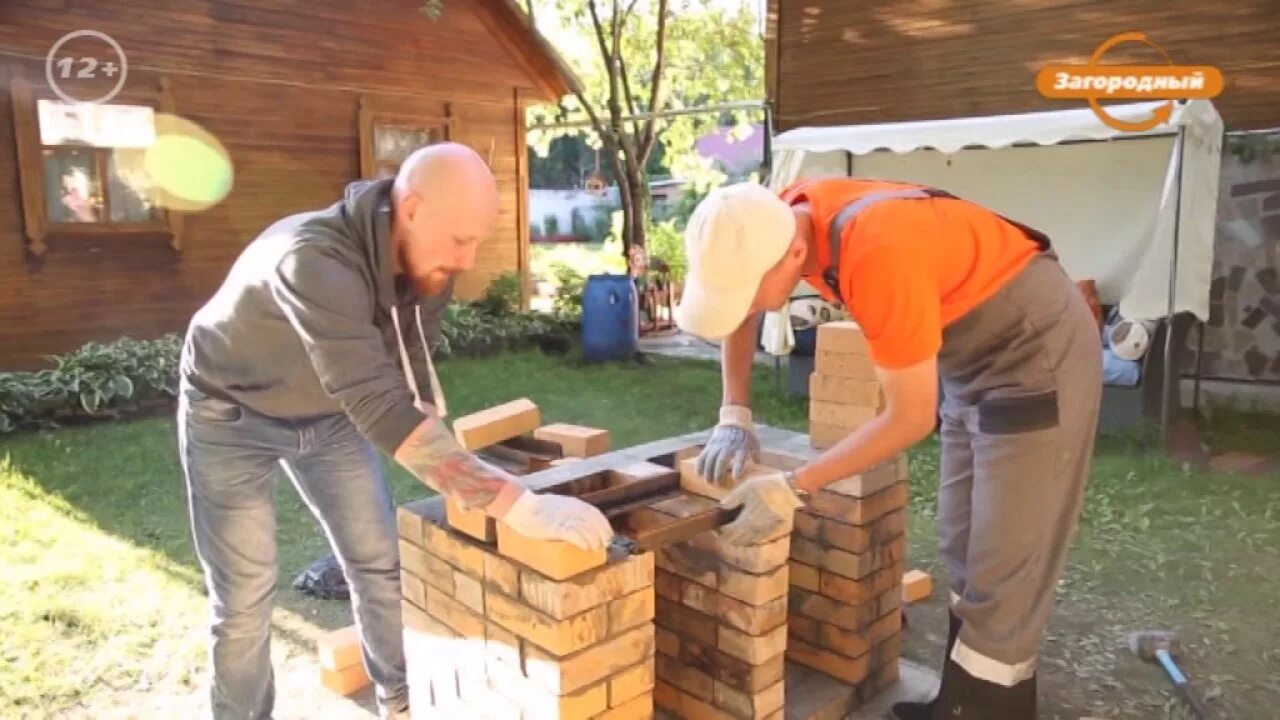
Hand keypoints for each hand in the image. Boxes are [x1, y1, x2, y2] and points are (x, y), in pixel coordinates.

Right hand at [499, 490, 613, 550]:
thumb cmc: (535, 507)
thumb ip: (568, 511)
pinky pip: (574, 534)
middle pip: (593, 522)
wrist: (518, 505)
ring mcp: (562, 517)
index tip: (607, 534)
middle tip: (606, 544)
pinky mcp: (554, 526)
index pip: (594, 513)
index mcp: (572, 503)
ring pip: (586, 529)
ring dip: (594, 540)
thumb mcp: (556, 505)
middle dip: (602, 533)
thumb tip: (578, 522)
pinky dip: (583, 541)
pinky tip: (586, 548)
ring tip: (596, 548)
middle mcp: (570, 509)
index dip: (603, 525)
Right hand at [697, 405, 759, 482]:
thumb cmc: (746, 435)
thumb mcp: (754, 442)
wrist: (734, 420)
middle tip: (717, 484)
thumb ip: (755, 454)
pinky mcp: (711, 444)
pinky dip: (700, 464)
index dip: (738, 467)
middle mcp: (729, 446)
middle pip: (722, 460)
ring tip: (708, 481)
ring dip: (708, 470)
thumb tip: (757, 463)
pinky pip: (704, 454)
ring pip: (711, 458)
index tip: (736, 478)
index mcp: (741, 446)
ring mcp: (718, 444)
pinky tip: (699, 473)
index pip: (740, 457)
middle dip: (718, 472)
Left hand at [717, 470, 803, 544]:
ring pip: (750, 541)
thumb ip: (733, 498)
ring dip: (741, 539)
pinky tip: (749, 531)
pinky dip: (752, 537)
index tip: (717, 529)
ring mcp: (768, 531)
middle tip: (724, 533)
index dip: (722, 532)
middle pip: (740, 539)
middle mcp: (758, 528)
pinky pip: (761, 538)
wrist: (790, 488)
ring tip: (735, 533)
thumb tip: (722, 507)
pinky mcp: (776, 530)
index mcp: (749, 518)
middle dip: (730, 537)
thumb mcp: (747, 487)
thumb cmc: (767, 485)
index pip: (732, 532)